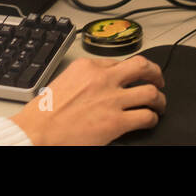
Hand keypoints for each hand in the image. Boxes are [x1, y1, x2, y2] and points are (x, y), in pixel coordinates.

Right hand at [10, 55, 164, 144]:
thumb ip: (85, 79)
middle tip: (158, 81)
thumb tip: (98, 85)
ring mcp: (112, 99)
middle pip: (142, 66)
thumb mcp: (64, 82)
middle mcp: (103, 79)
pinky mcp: (116, 122)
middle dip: (155, 73)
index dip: (129, 72)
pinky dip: (152, 119)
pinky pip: (146, 116)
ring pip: (151, 92)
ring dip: (159, 99)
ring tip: (159, 104)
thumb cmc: (44, 113)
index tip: (133, 77)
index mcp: (88, 67)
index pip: (119, 62)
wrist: (36, 133)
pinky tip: (150, 121)